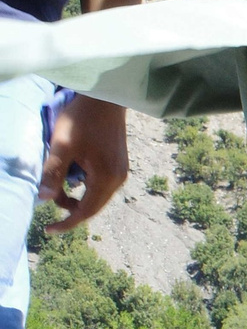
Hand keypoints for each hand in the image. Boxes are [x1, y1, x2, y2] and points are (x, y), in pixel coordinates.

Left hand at [40, 95, 126, 229]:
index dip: (66, 223)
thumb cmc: (81, 119)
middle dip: (69, 209)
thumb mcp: (62, 145)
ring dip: (76, 196)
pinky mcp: (119, 165)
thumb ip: (53, 172)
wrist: (105, 99)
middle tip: (48, 200)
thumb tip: (43, 200)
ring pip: (96, 196)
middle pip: (92, 207)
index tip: (48, 230)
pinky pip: (101, 185)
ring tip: (57, 184)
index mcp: (106, 178)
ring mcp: (121, 172)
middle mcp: (118, 179)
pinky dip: (84, 187)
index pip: (85, 211)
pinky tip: (73, 174)